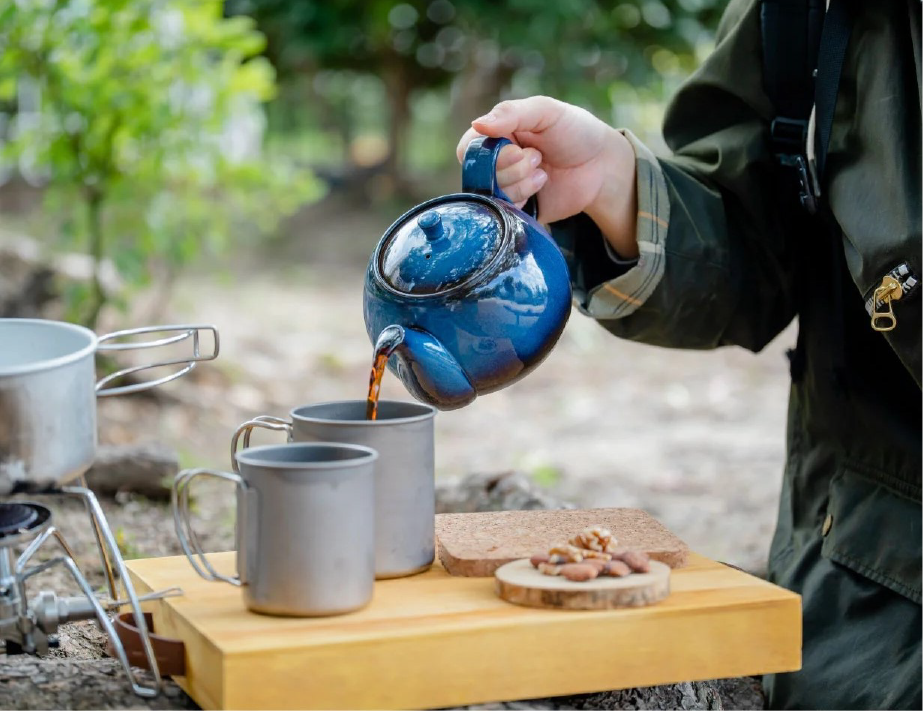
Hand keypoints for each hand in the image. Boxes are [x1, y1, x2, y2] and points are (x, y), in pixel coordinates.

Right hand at [456, 96, 638, 258]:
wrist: (602, 167)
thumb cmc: (575, 132)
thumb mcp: (546, 111)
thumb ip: (511, 113)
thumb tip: (477, 124)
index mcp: (497, 134)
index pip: (468, 149)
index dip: (487, 153)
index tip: (516, 148)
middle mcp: (496, 162)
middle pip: (480, 175)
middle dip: (513, 167)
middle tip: (538, 157)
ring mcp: (505, 187)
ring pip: (492, 196)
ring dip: (521, 183)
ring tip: (542, 172)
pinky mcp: (517, 210)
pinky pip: (504, 213)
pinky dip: (524, 200)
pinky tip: (542, 186)